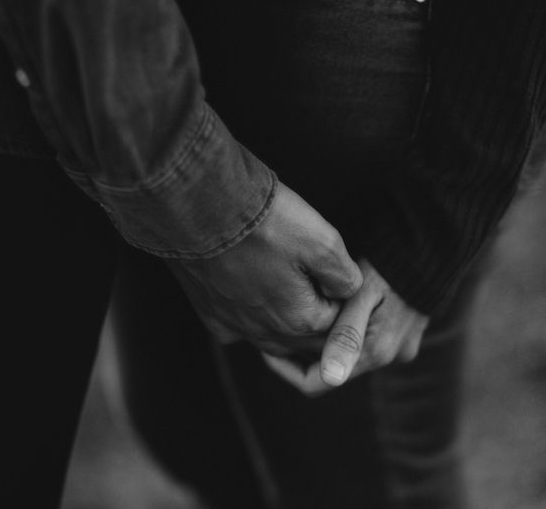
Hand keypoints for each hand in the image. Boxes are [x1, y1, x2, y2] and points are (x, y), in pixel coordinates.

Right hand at [166, 183, 362, 355]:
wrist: (196, 206)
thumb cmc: (263, 221)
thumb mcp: (323, 239)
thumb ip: (344, 275)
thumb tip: (349, 291)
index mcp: (300, 320)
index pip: (338, 325)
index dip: (344, 300)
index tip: (341, 273)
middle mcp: (266, 333)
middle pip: (306, 339)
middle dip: (321, 318)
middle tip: (325, 284)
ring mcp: (234, 326)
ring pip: (273, 339)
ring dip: (289, 321)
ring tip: (297, 292)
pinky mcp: (209, 313)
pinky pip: (239, 328)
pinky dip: (252, 318)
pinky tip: (255, 298)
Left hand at [263, 259, 429, 394]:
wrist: (432, 245)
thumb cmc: (389, 265)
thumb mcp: (361, 294)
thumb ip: (346, 335)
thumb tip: (332, 378)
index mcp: (376, 352)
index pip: (316, 384)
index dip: (287, 370)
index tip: (267, 348)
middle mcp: (390, 357)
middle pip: (332, 368)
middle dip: (306, 349)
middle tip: (283, 322)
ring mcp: (400, 347)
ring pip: (349, 353)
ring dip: (327, 338)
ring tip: (306, 311)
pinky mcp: (406, 335)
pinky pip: (366, 340)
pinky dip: (348, 329)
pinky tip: (336, 306)